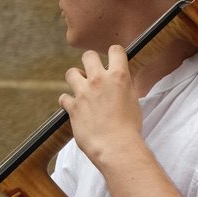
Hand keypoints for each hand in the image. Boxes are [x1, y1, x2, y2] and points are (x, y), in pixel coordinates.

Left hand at [60, 46, 144, 170]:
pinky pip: (63, 97)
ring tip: (81, 87)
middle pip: (88, 55)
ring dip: (76, 78)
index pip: (115, 50)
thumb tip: (122, 80)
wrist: (116, 147)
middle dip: (91, 61)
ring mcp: (83, 92)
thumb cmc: (130, 127)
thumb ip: (125, 86)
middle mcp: (99, 80)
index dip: (115, 54)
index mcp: (119, 76)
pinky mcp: (72, 107)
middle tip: (94, 72)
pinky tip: (74, 106)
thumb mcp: (134, 100)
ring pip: (71, 72)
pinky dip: (68, 101)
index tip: (114, 60)